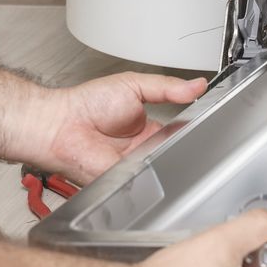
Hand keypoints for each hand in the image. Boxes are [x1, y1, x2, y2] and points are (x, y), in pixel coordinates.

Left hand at [32, 73, 206, 184]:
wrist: (60, 124)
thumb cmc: (87, 104)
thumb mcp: (134, 85)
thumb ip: (167, 87)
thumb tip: (197, 85)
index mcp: (148, 128)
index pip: (179, 131)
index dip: (192, 126)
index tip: (206, 118)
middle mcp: (142, 150)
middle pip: (174, 152)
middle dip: (183, 145)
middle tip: (188, 133)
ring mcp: (134, 167)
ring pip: (163, 168)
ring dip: (167, 158)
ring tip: (163, 144)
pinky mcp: (124, 181)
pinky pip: (145, 180)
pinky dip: (150, 172)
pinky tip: (148, 159)